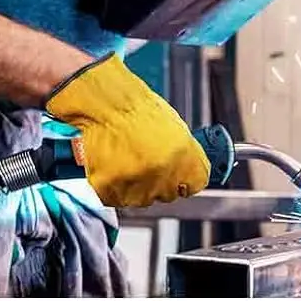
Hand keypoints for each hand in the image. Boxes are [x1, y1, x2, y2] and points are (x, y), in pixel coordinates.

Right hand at [45, 54, 208, 207]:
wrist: (104, 102)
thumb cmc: (135, 108)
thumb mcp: (174, 125)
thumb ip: (185, 153)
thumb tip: (188, 169)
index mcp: (183, 156)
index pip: (197, 183)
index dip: (186, 176)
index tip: (181, 173)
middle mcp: (162, 175)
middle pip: (168, 193)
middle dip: (160, 179)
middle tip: (145, 157)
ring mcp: (136, 187)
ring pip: (142, 199)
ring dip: (136, 184)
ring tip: (127, 157)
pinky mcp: (111, 192)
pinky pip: (117, 198)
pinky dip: (113, 185)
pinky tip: (113, 163)